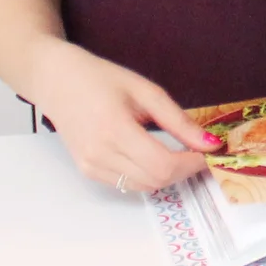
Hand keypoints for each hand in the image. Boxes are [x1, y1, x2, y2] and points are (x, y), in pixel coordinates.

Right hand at [21, 43, 218, 192]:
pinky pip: (128, 184)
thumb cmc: (100, 78)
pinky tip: (151, 155)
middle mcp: (99, 154)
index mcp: (114, 129)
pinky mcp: (88, 171)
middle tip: (198, 151)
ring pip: (144, 187)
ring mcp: (91, 166)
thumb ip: (178, 120)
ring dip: (167, 175)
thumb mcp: (145, 91)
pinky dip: (147, 175)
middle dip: (184, 170)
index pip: (163, 164)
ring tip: (177, 152)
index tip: (209, 152)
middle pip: (156, 180)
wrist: (55, 80)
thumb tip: (210, 143)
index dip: (192, 163)